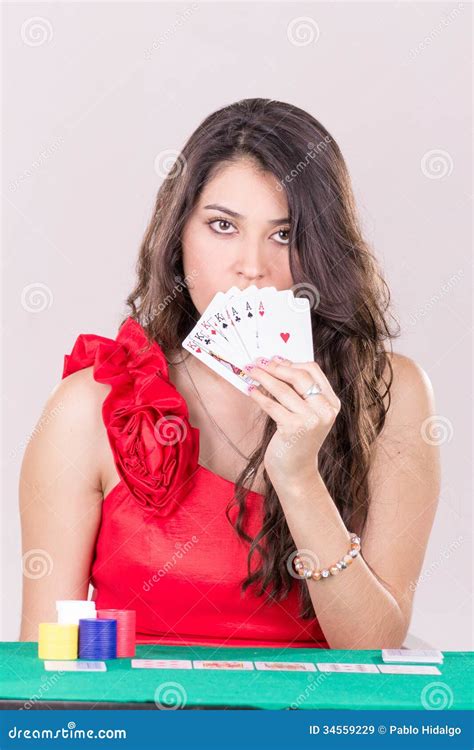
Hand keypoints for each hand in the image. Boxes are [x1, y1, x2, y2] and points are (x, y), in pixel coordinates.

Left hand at [245, 356, 340, 482]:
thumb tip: (276, 364)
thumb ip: (298, 392)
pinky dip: (259, 396)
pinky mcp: (294, 429)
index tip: (273, 359)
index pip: (313, 370)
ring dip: (263, 378)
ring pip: (283, 390)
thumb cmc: (296, 440)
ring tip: (250, 372)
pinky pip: (272, 405)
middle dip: (275, 367)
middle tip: (258, 363)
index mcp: (331, 402)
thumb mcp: (305, 413)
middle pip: (299, 377)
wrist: (296, 472)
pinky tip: (250, 390)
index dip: (291, 362)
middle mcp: (325, 410)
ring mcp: (311, 420)